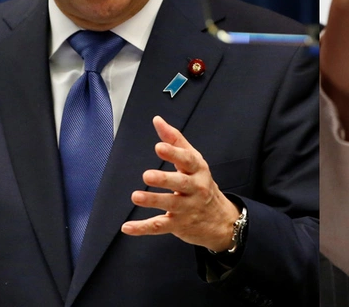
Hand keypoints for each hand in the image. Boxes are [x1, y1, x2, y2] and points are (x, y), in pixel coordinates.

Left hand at [121, 116, 239, 251]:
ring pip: (170, 204)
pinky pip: (159, 226)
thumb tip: (157, 120)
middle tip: (147, 175)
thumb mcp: (193, 160)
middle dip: (164, 179)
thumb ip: (175, 140)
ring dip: (153, 201)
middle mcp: (195, 188)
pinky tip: (127, 227)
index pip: (187, 160)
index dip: (174, 153)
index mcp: (198, 170)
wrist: (221, 220)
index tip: (159, 146)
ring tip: (136, 197)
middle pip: (181, 183)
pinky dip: (142, 228)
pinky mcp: (178, 225)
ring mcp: (187, 208)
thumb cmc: (201, 183)